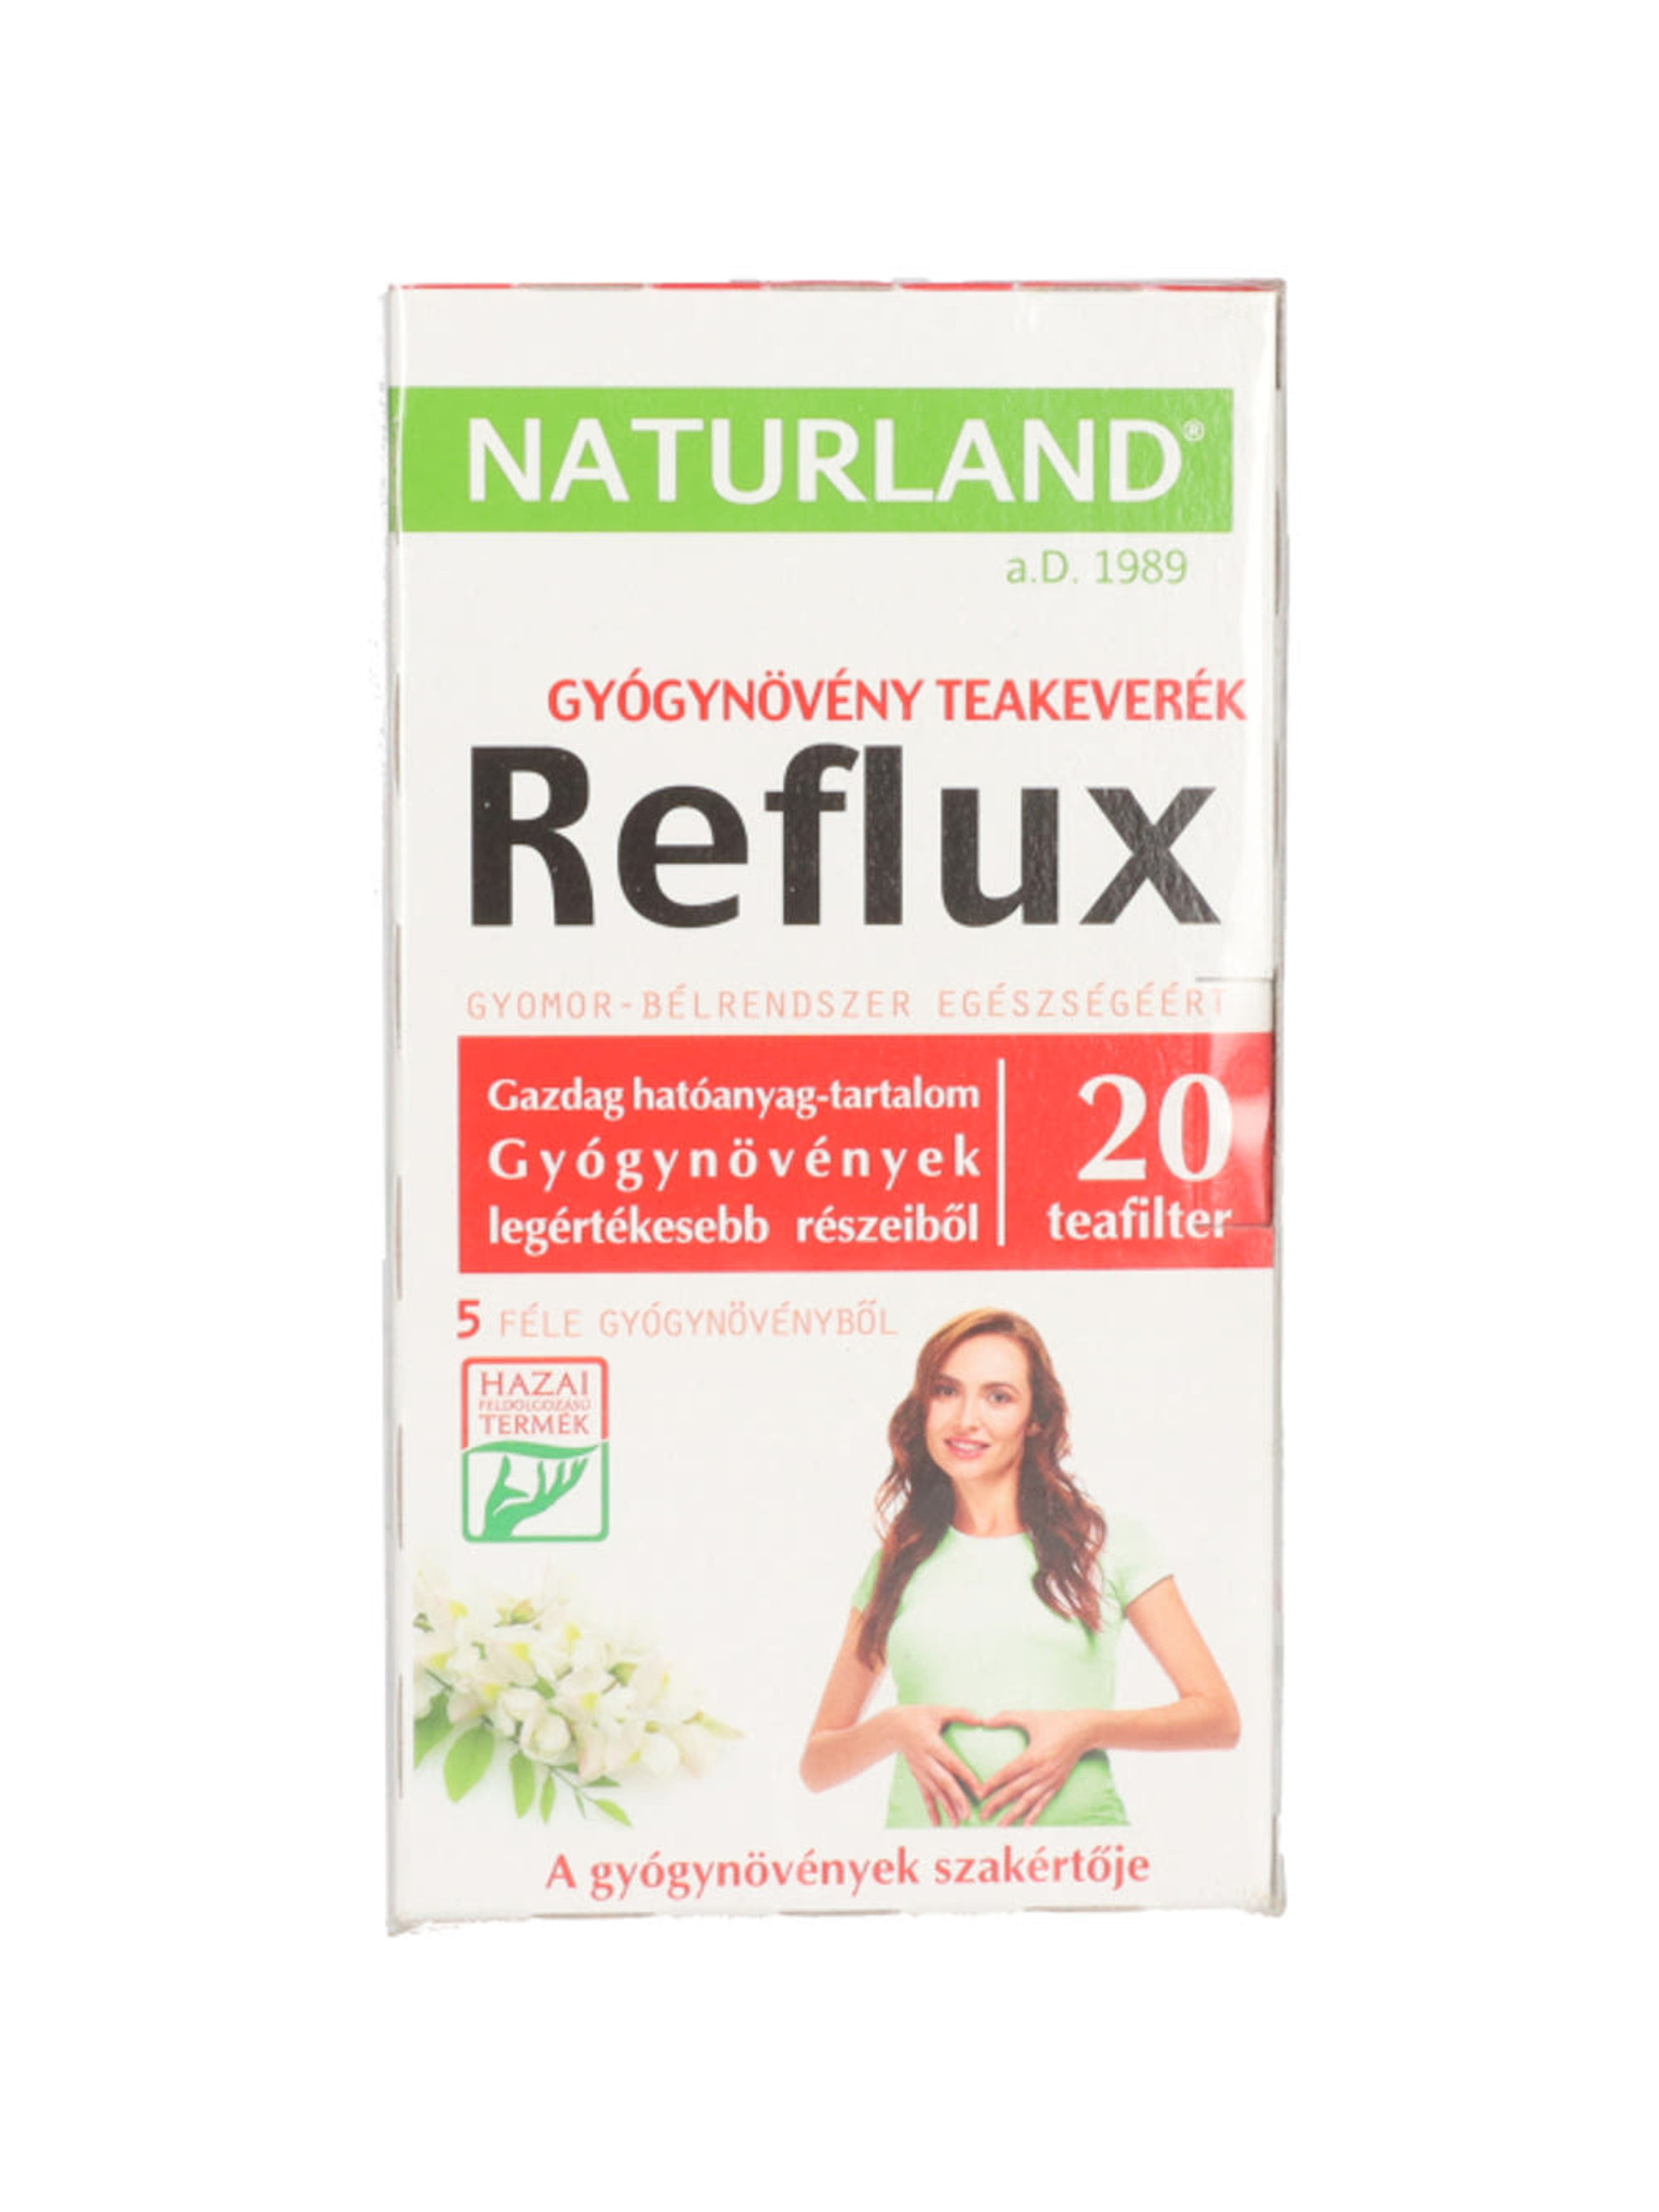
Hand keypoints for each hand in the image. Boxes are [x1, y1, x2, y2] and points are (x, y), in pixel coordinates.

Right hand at [885, 1707, 983, 1826]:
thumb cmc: (917, 1716)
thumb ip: (959, 1714)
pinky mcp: (917, 1775)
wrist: (891, 1727)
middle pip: (943, 1782)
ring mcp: (920, 1770)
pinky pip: (924, 1794)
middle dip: (956, 1799)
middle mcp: (925, 1760)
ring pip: (934, 1792)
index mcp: (932, 1744)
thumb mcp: (936, 1710)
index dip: (966, 1777)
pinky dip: (931, 1809)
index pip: (952, 1763)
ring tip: (957, 1823)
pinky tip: (937, 1823)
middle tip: (968, 1814)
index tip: (979, 1790)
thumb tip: (981, 1719)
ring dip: (945, 1808)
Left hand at [976, 1711, 1096, 1825]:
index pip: (1008, 1774)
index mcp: (1033, 1755)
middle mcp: (1041, 1771)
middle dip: (998, 1804)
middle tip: (984, 1815)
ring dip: (1014, 1814)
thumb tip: (984, 1720)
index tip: (979, 1794)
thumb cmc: (1056, 1721)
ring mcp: (1051, 1780)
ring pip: (1028, 1801)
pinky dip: (1035, 1814)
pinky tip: (1026, 1825)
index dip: (993, 1784)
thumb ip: (1007, 1717)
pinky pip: (1044, 1802)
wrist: (1084, 1730)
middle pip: (1015, 1791)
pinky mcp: (1058, 1784)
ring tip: (1001, 1825)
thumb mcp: (1031, 1716)